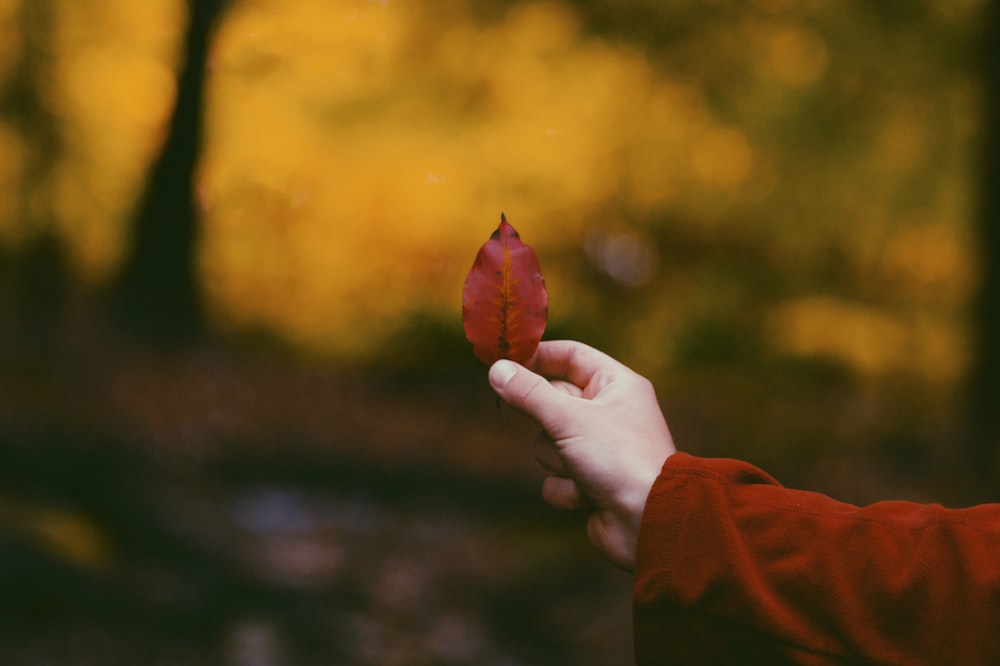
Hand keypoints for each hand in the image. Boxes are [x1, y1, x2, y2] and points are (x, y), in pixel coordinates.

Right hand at [489, 340, 675, 570]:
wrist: (649, 521)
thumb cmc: (619, 459)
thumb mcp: (569, 418)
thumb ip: (529, 393)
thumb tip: (497, 369)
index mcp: (616, 385)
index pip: (571, 356)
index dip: (538, 357)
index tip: (505, 364)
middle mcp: (610, 413)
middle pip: (554, 402)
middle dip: (549, 424)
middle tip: (553, 428)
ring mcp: (600, 449)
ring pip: (549, 443)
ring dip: (557, 460)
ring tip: (581, 470)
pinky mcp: (591, 482)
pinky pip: (556, 477)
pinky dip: (566, 488)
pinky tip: (588, 497)